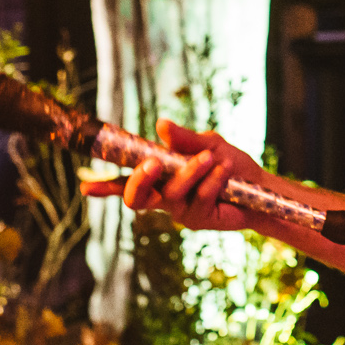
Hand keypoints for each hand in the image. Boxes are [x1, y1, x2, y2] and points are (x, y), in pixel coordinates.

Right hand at [78, 120, 262, 232]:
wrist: (260, 187)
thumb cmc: (230, 164)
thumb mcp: (208, 144)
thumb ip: (184, 139)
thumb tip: (160, 125)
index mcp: (160, 175)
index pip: (126, 181)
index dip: (104, 186)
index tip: (84, 189)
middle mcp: (164, 196)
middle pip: (135, 197)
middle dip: (139, 179)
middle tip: (154, 162)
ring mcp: (179, 210)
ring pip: (172, 193)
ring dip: (191, 171)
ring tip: (212, 157)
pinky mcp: (199, 220)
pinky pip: (199, 198)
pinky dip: (213, 180)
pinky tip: (225, 171)